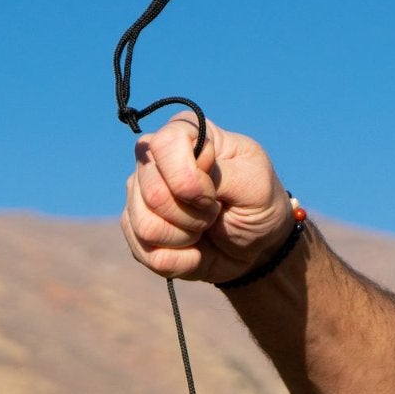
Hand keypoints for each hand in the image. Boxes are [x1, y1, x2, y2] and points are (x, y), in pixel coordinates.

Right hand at [122, 112, 291, 282]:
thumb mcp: (256, 185)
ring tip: (203, 230)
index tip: (214, 194)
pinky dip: (179, 260)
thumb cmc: (258, 206)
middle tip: (214, 213)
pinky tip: (194, 251)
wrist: (256, 248)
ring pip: (145, 226)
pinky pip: (145, 253)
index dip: (189, 179)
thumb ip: (223, 174)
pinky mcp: (136, 230)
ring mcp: (140, 194)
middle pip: (153, 192)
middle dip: (192, 215)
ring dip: (185, 238)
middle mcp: (154, 159)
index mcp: (185, 133)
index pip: (165, 144)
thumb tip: (188, 175)